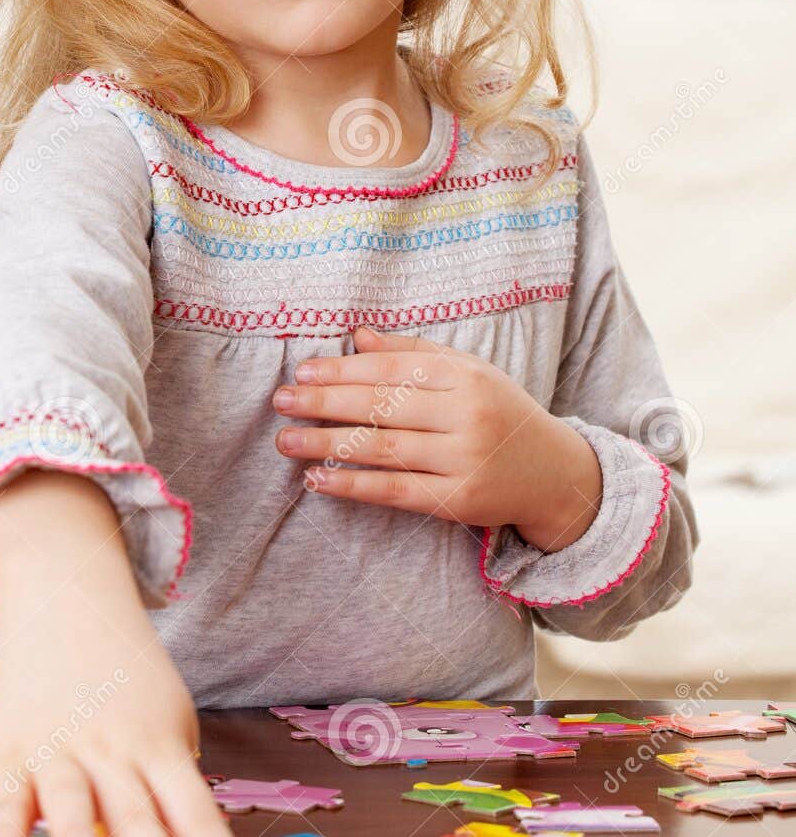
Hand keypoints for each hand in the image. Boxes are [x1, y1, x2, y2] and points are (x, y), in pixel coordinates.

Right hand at [0, 591, 261, 836]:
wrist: (67, 604)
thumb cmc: (127, 681)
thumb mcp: (172, 719)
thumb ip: (177, 784)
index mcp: (161, 748)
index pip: (197, 815)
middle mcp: (113, 752)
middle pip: (138, 814)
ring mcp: (59, 751)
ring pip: (71, 799)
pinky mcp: (10, 751)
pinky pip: (6, 793)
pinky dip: (6, 825)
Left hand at [272, 324, 601, 550]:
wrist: (555, 473)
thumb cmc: (502, 414)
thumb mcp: (470, 373)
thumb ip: (414, 352)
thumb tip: (359, 336)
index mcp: (467, 376)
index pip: (394, 369)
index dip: (345, 370)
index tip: (303, 371)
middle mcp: (466, 415)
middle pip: (383, 406)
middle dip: (326, 402)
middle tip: (281, 401)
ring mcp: (463, 460)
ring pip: (384, 448)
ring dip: (328, 444)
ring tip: (286, 441)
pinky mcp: (459, 500)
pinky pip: (395, 491)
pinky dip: (353, 485)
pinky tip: (317, 479)